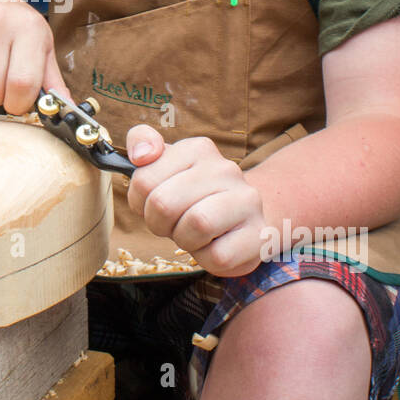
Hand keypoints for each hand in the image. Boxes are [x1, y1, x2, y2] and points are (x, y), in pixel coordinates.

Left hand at [126, 125, 267, 276]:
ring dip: (185, 240)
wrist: (244, 219)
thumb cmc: (193, 197)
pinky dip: (207, 258)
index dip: (140, 202)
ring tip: (194, 234)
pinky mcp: (259, 234)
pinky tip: (214, 246)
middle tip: (173, 223)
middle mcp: (225, 169)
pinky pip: (218, 256)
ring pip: (197, 224)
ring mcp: (246, 201)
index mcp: (198, 149)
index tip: (154, 201)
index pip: (144, 180)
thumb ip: (141, 141)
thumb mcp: (163, 166)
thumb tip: (140, 155)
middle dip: (159, 223)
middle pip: (164, 204)